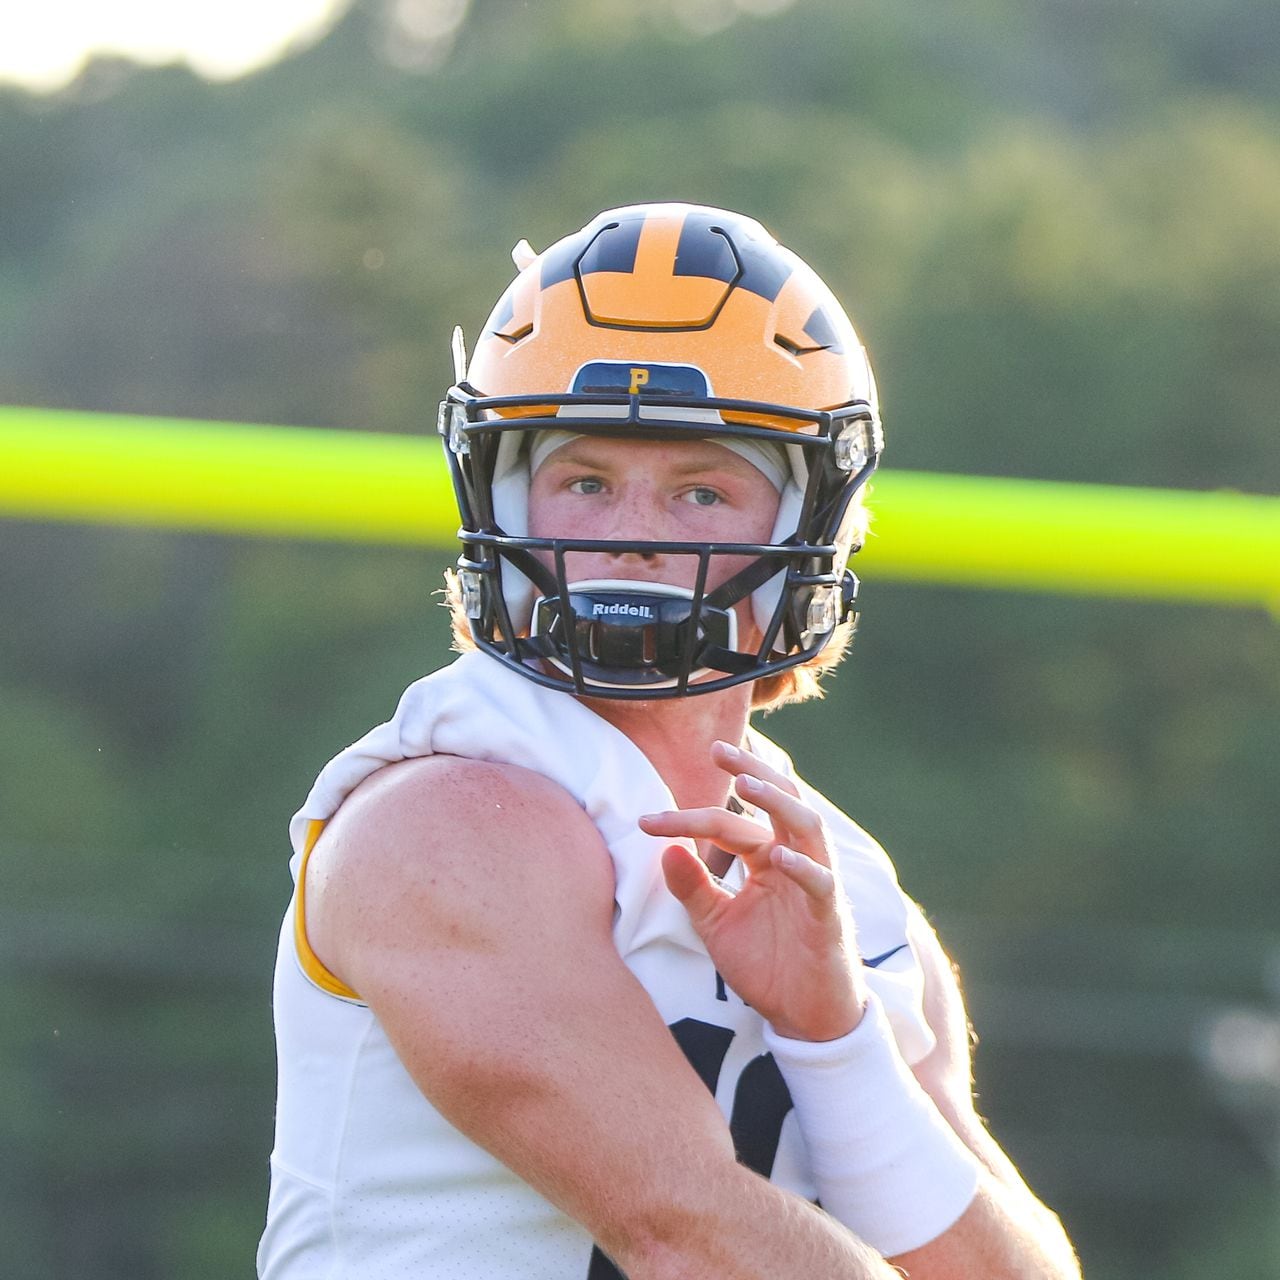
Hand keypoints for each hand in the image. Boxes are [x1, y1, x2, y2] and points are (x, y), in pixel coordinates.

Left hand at [639, 741, 868, 1041]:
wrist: (804, 1019)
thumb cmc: (766, 967)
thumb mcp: (716, 925)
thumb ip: (693, 888)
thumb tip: (664, 849)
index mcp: (767, 858)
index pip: (729, 823)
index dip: (687, 818)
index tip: (645, 821)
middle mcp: (794, 860)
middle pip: (781, 800)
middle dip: (751, 772)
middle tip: (718, 749)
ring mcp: (816, 883)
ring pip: (806, 827)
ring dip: (778, 803)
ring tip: (747, 785)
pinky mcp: (829, 916)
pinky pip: (821, 883)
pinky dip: (803, 868)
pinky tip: (778, 858)